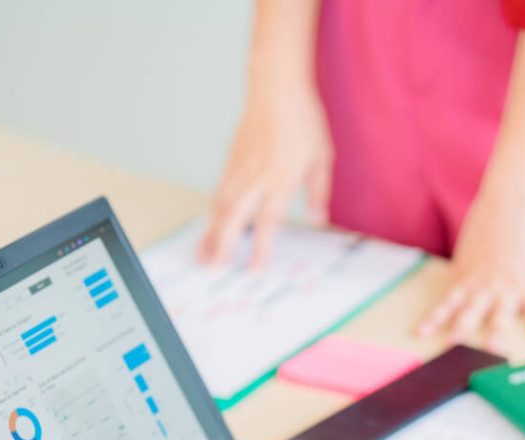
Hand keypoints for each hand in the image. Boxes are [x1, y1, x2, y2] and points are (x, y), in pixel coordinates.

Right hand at [197, 83, 332, 268]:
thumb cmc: (303, 119)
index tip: (255, 269)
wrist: (276, 85)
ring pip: (221, 206)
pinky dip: (212, 214)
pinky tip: (208, 230)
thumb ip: (319, 192)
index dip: (261, 246)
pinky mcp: (231, 161)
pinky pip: (218, 193)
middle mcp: (257, 175)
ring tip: (202, 256)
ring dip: (211, 234)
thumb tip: (320, 221)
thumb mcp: (322, 156)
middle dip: (223, 245)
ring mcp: (240, 167)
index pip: (269, 219)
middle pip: (235, 216)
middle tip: (213, 269)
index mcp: (282, 176)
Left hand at [417, 190, 524, 350]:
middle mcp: (485, 286)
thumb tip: (460, 288)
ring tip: (494, 348)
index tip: (419, 334)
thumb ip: (466, 272)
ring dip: (496, 332)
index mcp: (466, 277)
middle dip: (460, 329)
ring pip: (500, 315)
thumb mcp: (469, 250)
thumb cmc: (490, 220)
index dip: (433, 320)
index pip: (446, 304)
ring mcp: (509, 285)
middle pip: (470, 312)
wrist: (513, 199)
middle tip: (452, 342)